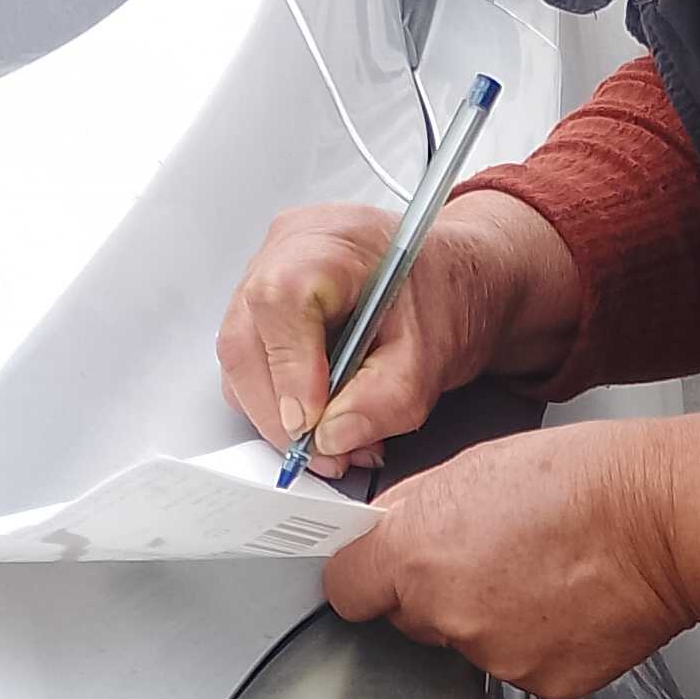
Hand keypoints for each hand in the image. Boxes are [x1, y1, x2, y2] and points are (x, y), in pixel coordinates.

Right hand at [217, 183, 584, 470]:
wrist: (457, 281)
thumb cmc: (448, 296)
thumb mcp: (431, 358)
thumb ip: (384, 401)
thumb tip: (330, 438)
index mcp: (332, 243)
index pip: (281, 303)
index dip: (287, 372)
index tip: (309, 427)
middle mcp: (288, 247)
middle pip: (246, 338)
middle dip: (278, 412)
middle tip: (322, 455)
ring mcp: (268, 269)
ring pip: (242, 354)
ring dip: (277, 413)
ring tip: (333, 442)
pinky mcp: (265, 299)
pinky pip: (252, 356)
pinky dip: (279, 398)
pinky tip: (322, 417)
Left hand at [322, 412, 699, 698]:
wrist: (668, 521)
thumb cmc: (590, 480)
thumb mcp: (478, 465)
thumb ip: (419, 507)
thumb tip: (392, 528)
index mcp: (417, 552)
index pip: (348, 588)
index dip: (367, 574)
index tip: (382, 570)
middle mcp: (447, 614)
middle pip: (412, 619)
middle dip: (438, 592)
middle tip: (494, 554)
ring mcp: (496, 656)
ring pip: (470, 644)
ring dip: (493, 617)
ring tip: (545, 572)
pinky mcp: (544, 682)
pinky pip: (522, 665)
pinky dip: (541, 641)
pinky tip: (570, 601)